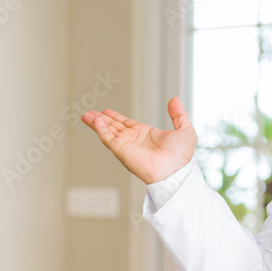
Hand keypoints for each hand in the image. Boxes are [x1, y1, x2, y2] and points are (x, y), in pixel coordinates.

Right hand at [81, 97, 196, 183]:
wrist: (175, 170)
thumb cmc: (181, 157)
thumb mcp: (185, 130)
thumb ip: (179, 114)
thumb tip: (174, 100)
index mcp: (146, 136)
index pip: (127, 124)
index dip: (116, 118)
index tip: (106, 112)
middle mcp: (134, 141)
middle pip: (114, 127)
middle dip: (101, 120)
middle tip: (90, 112)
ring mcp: (127, 146)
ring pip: (107, 132)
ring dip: (96, 123)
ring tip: (86, 115)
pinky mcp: (121, 151)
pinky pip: (108, 138)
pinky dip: (100, 129)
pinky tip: (94, 120)